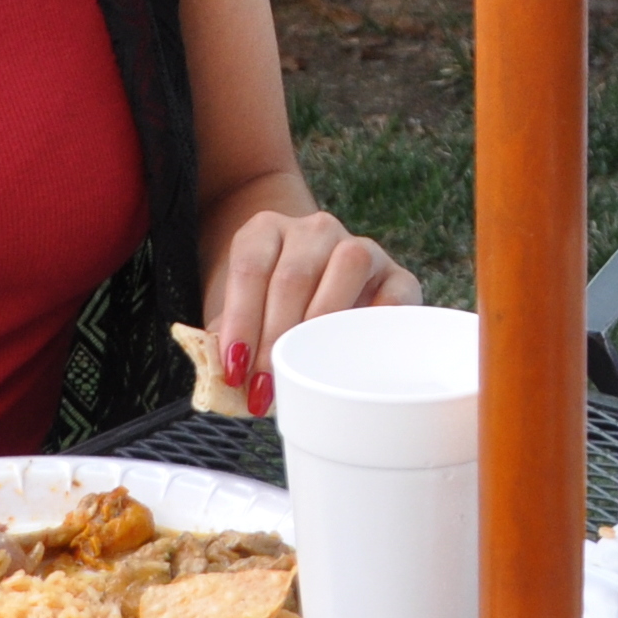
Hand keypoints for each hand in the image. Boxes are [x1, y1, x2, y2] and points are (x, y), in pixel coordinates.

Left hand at [203, 209, 420, 417]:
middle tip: (267, 386)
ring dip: (323, 324)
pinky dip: (381, 320)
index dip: (241, 320)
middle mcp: (314, 230)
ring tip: (308, 368)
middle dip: (277, 337)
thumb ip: (226, 341)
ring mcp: (359, 248)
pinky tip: (362, 354)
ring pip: (347, 266)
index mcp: (266, 231)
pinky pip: (396, 291)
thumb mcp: (240, 316)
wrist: (320, 289)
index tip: (235, 369)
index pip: (250, 267)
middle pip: (294, 275)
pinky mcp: (397, 275)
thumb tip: (219, 381)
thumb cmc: (268, 309)